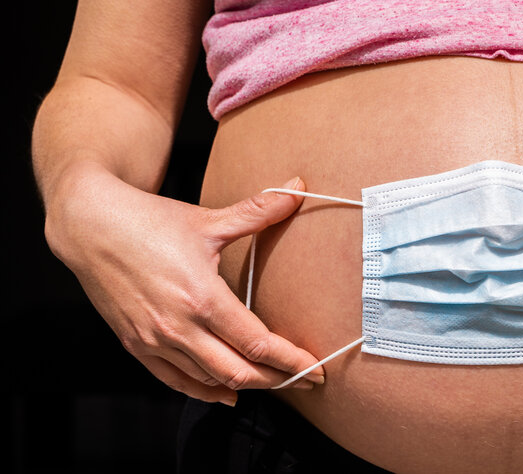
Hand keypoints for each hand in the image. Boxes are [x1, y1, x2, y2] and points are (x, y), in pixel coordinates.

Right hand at [44, 164, 324, 404]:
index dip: (290, 361)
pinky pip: (176, 381)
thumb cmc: (148, 221)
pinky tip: (225, 393)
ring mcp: (155, 340)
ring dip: (245, 385)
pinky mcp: (136, 345)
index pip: (257, 343)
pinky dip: (205, 391)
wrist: (89, 225)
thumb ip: (258, 211)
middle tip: (301, 380)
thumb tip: (298, 189)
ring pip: (210, 381)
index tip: (314, 370)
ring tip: (272, 380)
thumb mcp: (208, 219)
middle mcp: (178, 326)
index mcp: (201, 297)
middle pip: (238, 371)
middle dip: (276, 380)